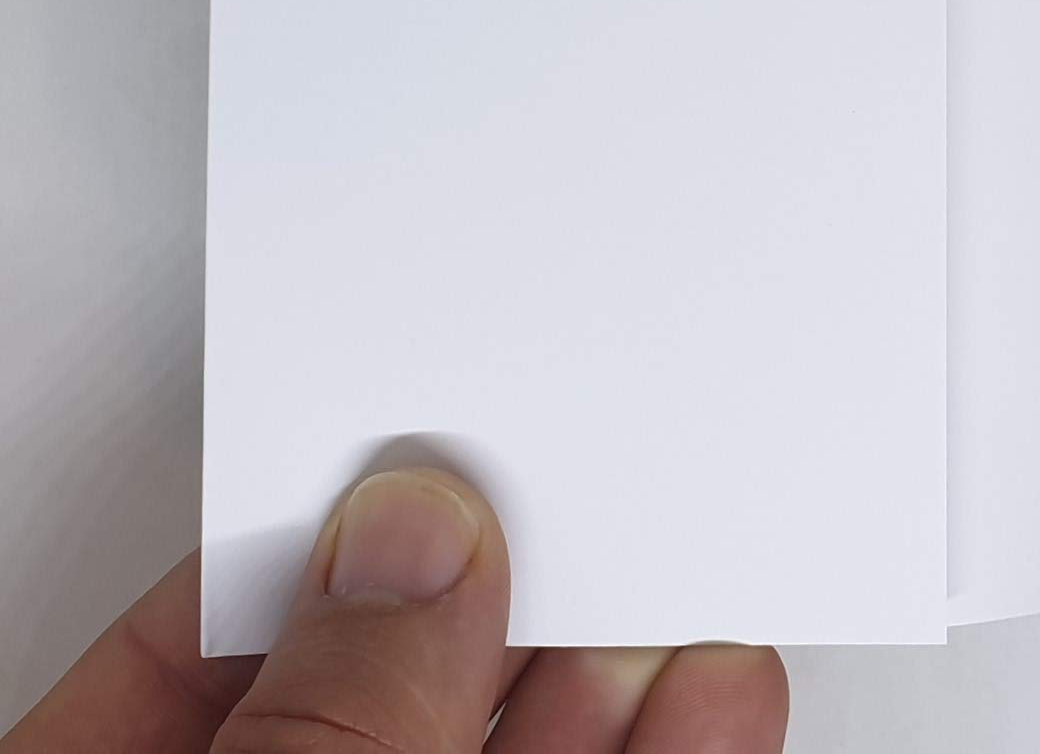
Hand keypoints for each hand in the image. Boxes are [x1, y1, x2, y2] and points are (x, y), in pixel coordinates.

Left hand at [2, 466, 787, 752]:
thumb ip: (322, 728)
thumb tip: (412, 539)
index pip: (210, 631)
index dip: (339, 519)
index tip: (447, 430)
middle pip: (396, 675)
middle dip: (521, 578)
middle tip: (607, 469)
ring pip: (520, 746)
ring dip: (624, 668)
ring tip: (694, 569)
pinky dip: (675, 749)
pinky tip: (715, 697)